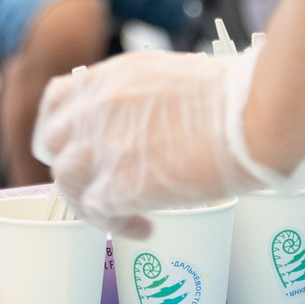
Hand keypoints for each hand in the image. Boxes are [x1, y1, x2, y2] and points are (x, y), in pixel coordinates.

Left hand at [33, 45, 304, 236]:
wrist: (252, 115)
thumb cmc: (236, 94)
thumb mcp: (173, 75)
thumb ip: (145, 94)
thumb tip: (150, 118)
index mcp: (112, 75)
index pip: (58, 98)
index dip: (61, 125)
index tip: (73, 142)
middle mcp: (97, 107)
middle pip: (52, 141)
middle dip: (68, 163)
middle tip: (93, 182)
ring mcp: (104, 146)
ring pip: (67, 180)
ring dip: (88, 200)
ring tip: (119, 213)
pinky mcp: (120, 184)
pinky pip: (98, 213)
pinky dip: (117, 226)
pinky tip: (144, 228)